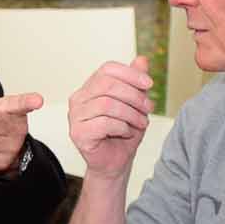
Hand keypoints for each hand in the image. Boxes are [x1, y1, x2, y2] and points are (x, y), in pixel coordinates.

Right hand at [68, 56, 152, 179]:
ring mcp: (75, 116)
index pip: (107, 69)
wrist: (115, 163)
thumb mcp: (135, 105)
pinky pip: (104, 123)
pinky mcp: (77, 133)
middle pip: (107, 85)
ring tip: (141, 123)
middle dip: (134, 96)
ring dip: (131, 113)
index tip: (149, 84)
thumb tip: (142, 60)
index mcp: (90, 87)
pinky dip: (122, 127)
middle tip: (149, 108)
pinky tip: (127, 132)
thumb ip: (135, 83)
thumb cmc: (123, 134)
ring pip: (107, 104)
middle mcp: (78, 99)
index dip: (130, 73)